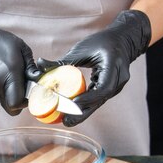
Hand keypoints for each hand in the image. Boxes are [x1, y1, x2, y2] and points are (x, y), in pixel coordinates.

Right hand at [0, 0, 40, 114]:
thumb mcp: (20, 48)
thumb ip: (31, 67)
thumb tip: (37, 80)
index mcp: (8, 73)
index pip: (17, 104)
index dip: (24, 102)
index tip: (27, 92)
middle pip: (10, 106)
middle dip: (17, 99)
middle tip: (19, 85)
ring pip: (2, 100)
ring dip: (6, 92)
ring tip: (5, 74)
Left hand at [37, 10, 151, 126]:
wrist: (122, 40)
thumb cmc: (102, 42)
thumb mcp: (82, 49)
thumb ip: (63, 60)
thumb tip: (40, 64)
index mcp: (114, 65)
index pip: (104, 87)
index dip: (89, 97)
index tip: (74, 103)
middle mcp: (119, 78)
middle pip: (101, 99)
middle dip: (84, 112)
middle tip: (66, 121)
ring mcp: (117, 85)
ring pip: (100, 101)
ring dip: (84, 112)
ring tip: (67, 121)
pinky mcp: (112, 88)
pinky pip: (99, 99)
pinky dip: (86, 105)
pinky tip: (73, 113)